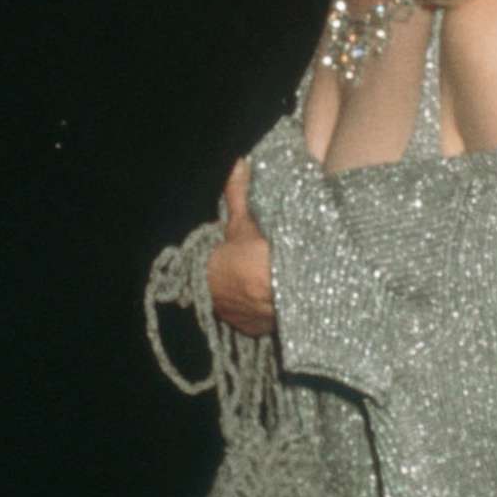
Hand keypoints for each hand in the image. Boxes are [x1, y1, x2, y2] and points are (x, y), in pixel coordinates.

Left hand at [207, 158, 275, 337]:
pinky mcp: (260, 331)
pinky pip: (260, 318)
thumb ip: (237, 193)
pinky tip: (282, 296)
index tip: (240, 247)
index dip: (225, 256)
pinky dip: (268, 309)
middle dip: (238, 278)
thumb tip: (236, 164)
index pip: (212, 267)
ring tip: (272, 280)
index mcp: (209, 277)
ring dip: (253, 296)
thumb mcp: (245, 220)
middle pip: (227, 288)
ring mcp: (239, 320)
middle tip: (257, 262)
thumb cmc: (257, 252)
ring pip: (243, 305)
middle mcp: (219, 303)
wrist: (287, 289)